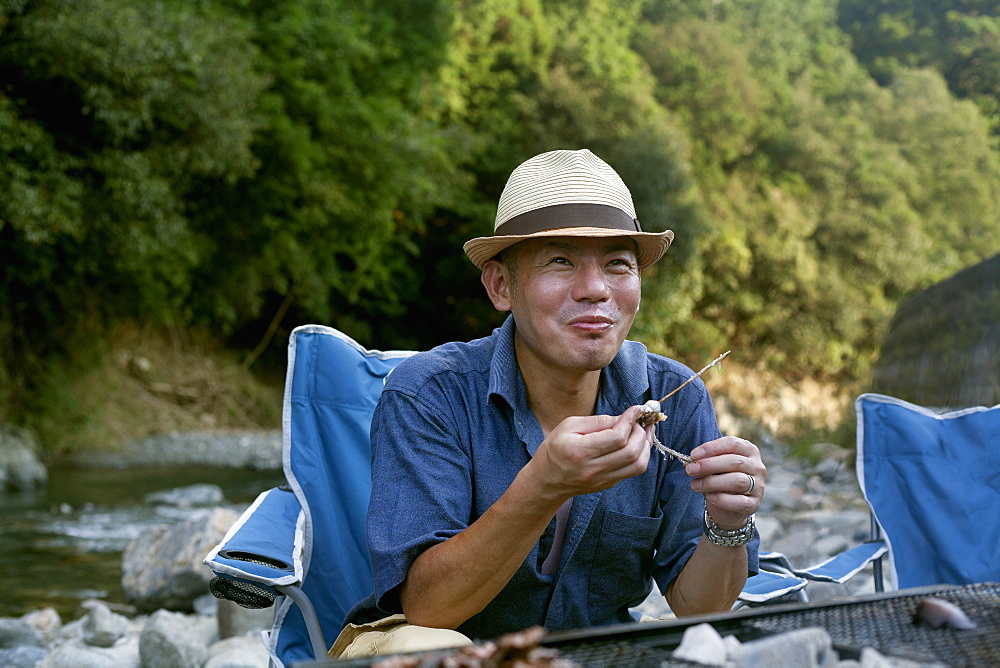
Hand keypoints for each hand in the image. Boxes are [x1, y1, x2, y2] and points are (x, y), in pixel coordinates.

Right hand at [526, 406, 651, 502]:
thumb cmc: (554, 449)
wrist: (546, 481)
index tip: (636, 409)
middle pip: (631, 452)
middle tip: (639, 421)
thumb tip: (622, 417)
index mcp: (580, 451)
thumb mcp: (568, 426)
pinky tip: (637, 443)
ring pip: (638, 465)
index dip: (630, 421)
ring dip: (646, 445)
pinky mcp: (609, 484)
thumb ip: (597, 421)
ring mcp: (602, 480)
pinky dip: (640, 455)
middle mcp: (593, 469)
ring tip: (644, 431)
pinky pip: (633, 471)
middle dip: (641, 432)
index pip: (616, 437)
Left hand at [684, 436, 764, 529]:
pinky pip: (740, 501)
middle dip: (708, 465)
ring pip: (737, 481)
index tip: (693, 455)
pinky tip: (709, 497)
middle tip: (690, 470)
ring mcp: (759, 486)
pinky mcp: (754, 504)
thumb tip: (688, 462)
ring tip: (694, 485)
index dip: (711, 448)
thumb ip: (704, 462)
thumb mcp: (713, 467)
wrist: (729, 507)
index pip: (732, 443)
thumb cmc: (720, 479)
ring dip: (712, 482)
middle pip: (734, 462)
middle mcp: (757, 466)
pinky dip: (722, 499)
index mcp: (748, 450)